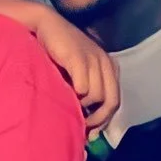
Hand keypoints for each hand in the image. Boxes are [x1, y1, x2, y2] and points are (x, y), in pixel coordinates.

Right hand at [32, 9, 119, 133]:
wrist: (45, 27)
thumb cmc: (56, 55)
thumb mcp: (75, 74)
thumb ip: (84, 94)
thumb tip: (88, 128)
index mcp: (109, 67)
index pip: (115, 100)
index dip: (104, 120)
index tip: (90, 133)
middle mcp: (106, 63)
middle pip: (111, 101)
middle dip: (97, 119)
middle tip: (82, 127)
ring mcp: (94, 60)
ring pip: (97, 96)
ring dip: (82, 106)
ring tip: (68, 105)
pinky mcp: (80, 59)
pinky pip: (83, 88)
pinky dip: (74, 95)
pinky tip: (63, 93)